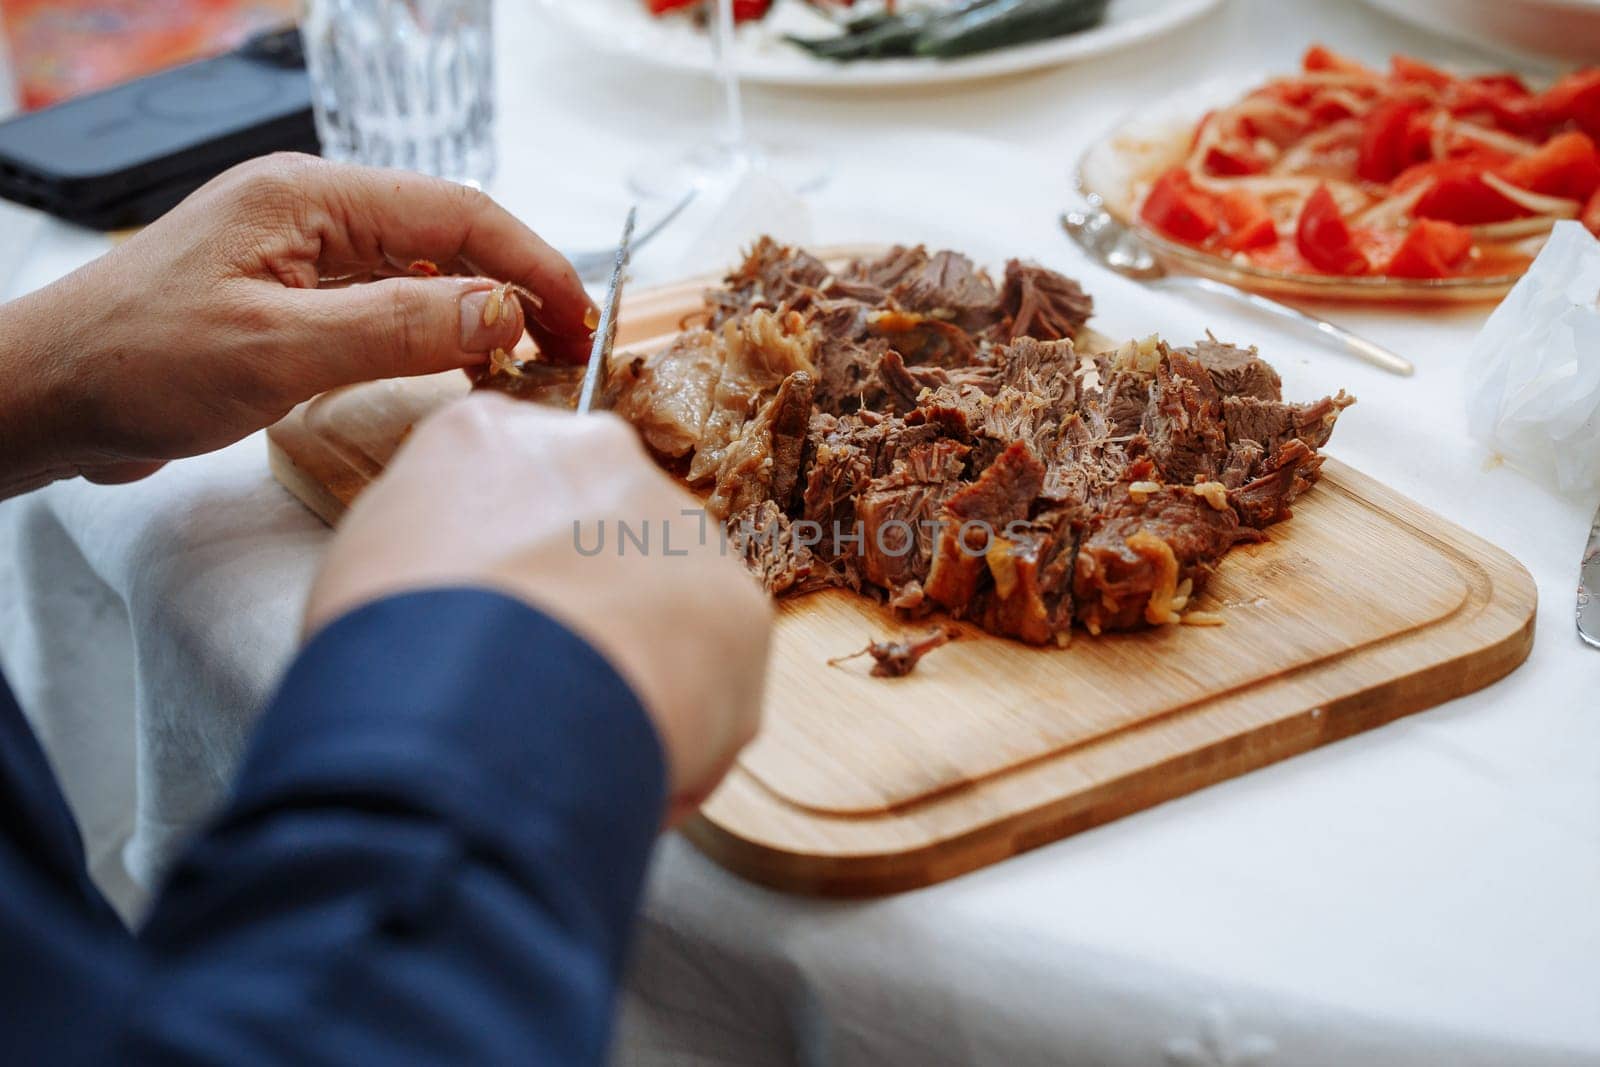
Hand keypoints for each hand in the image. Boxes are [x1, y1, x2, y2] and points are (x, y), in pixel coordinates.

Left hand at [0, 153, 596, 496]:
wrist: (44, 396)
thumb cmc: (138, 364)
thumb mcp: (278, 349)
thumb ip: (399, 327)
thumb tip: (504, 311)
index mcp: (309, 199)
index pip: (456, 214)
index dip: (530, 263)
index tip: (580, 319)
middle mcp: (310, 215)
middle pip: (447, 237)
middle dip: (517, 287)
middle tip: (568, 350)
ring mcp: (299, 257)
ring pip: (421, 272)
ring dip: (480, 313)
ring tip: (525, 365)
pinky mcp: (288, 301)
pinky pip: (385, 305)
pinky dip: (434, 333)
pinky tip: (457, 367)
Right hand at [304, 394, 772, 824]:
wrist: (473, 716)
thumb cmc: (393, 651)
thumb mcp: (368, 564)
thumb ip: (434, 537)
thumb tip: (469, 567)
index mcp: (491, 436)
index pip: (511, 481)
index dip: (507, 558)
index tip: (497, 613)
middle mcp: (598, 457)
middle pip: (599, 531)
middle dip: (584, 599)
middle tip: (542, 675)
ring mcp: (679, 527)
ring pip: (664, 598)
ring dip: (638, 656)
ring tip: (582, 726)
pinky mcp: (739, 606)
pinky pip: (714, 673)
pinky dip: (683, 724)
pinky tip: (625, 752)